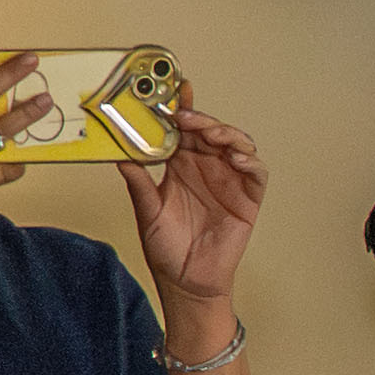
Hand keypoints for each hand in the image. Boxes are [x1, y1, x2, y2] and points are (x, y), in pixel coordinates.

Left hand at [127, 99, 268, 322]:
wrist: (186, 282)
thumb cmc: (166, 249)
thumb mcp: (147, 211)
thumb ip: (138, 183)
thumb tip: (119, 155)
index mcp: (181, 166)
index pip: (184, 131)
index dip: (183, 109)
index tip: (176, 91)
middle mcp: (207, 168)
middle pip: (211, 131)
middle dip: (202, 119)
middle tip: (187, 117)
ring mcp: (229, 181)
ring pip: (235, 144)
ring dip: (226, 133)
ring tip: (211, 134)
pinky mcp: (248, 198)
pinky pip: (255, 172)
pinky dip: (249, 160)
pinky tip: (235, 158)